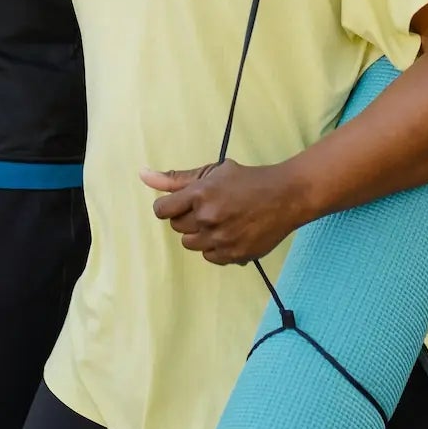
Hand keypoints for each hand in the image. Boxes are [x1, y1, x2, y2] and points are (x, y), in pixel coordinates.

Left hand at [142, 160, 314, 265]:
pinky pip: (209, 256)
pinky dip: (215, 247)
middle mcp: (207, 218)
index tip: (181, 204)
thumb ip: (176, 178)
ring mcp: (220, 239)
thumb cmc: (247, 180)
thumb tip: (142, 175)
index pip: (162, 210)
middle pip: (176, 227)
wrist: (285, 196)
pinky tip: (230, 232)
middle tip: (209, 207)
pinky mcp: (233, 255)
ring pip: (190, 243)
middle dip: (187, 217)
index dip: (169, 206)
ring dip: (200, 233)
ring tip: (220, 220)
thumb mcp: (213, 172)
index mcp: (200, 194)